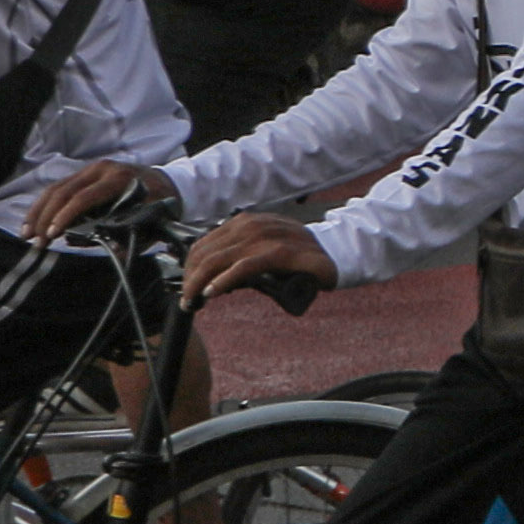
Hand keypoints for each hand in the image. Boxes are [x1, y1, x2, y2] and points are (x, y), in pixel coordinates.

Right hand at [23, 159, 174, 242]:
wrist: (169, 183)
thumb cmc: (160, 204)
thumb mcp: (153, 220)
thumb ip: (135, 236)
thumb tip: (115, 251)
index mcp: (119, 179)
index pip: (84, 197)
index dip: (65, 216)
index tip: (52, 234)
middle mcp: (102, 170)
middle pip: (64, 191)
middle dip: (45, 217)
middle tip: (34, 241)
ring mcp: (92, 169)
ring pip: (57, 188)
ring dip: (38, 211)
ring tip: (27, 234)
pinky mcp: (85, 174)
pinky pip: (59, 187)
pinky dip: (44, 205)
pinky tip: (33, 222)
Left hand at [179, 211, 336, 316]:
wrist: (336, 255)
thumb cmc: (296, 260)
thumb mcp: (262, 254)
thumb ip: (238, 259)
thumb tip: (206, 279)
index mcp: (246, 222)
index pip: (204, 244)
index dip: (189, 268)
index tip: (186, 289)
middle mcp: (255, 224)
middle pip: (207, 252)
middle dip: (190, 278)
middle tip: (187, 301)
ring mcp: (269, 236)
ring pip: (220, 258)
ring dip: (200, 282)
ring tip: (194, 301)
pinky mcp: (283, 252)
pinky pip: (245, 266)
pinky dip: (224, 280)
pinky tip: (212, 292)